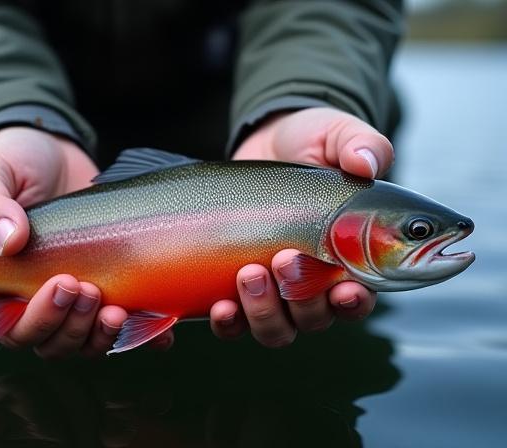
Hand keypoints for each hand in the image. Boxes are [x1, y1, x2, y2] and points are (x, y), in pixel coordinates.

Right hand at [0, 127, 134, 357]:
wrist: (56, 153)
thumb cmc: (14, 163)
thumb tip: (9, 242)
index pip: (11, 329)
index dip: (37, 320)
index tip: (64, 283)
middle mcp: (35, 300)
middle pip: (53, 343)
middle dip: (74, 326)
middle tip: (91, 289)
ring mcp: (75, 298)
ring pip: (87, 342)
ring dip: (103, 335)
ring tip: (118, 309)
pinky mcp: (110, 287)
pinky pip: (127, 328)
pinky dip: (144, 336)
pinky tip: (161, 333)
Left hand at [210, 107, 393, 345]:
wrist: (267, 144)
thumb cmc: (312, 143)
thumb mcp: (336, 135)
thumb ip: (361, 145)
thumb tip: (366, 163)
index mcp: (348, 259)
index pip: (357, 297)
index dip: (352, 302)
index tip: (344, 289)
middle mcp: (313, 284)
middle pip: (314, 318)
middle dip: (301, 299)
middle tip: (285, 259)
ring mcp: (274, 290)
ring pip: (276, 328)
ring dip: (263, 311)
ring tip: (249, 273)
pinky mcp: (236, 287)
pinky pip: (235, 324)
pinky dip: (229, 323)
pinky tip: (220, 306)